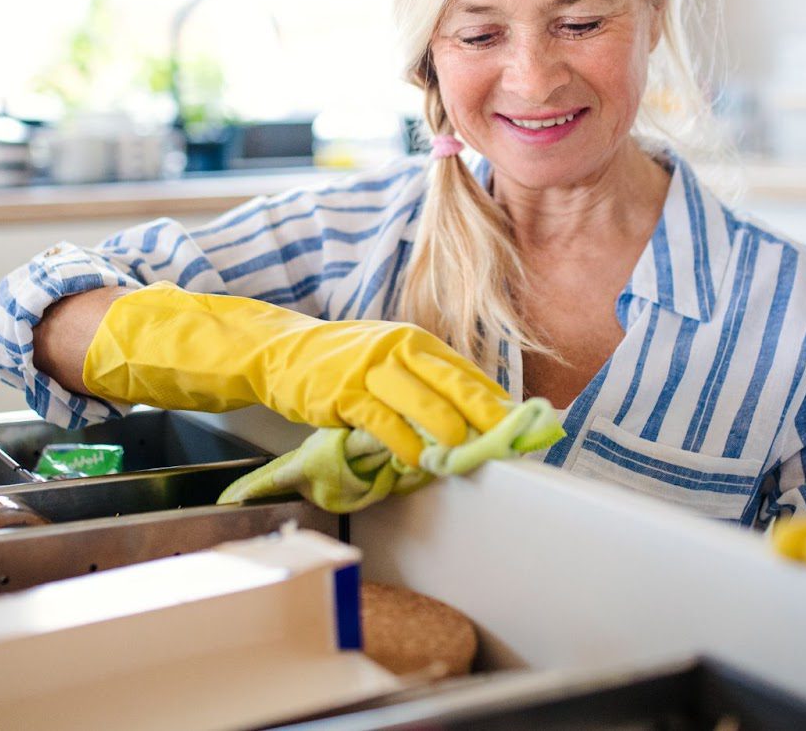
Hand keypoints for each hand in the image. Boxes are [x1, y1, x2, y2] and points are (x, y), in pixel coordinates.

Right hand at [82, 282, 509, 465]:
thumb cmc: (342, 364)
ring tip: (465, 460)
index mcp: (417, 342)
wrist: (280, 352)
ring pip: (426, 406)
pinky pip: (385, 424)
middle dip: (488, 421)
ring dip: (450, 438)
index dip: (499, 405)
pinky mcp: (346, 393)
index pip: (469, 375)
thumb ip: (426, 384)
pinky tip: (417, 463)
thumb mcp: (389, 361)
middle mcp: (401, 349)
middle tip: (510, 449)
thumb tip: (475, 417)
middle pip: (457, 387)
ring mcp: (373, 369)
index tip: (526, 430)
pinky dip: (405, 446)